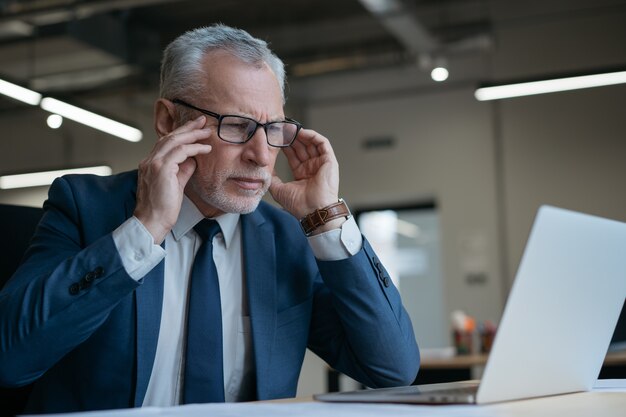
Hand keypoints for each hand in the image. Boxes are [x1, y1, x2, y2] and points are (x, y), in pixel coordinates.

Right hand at [134, 116, 211, 243]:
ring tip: (207, 131)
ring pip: (174, 140)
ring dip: (193, 134)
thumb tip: (193, 159)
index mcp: (150, 163)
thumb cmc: (163, 208)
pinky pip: (180, 152)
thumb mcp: (175, 185)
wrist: (152, 222)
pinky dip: (194, 148)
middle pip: (170, 137)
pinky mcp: (161, 169)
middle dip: (188, 127)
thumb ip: (183, 170)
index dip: (181, 134)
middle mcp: (149, 160)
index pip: (166, 143)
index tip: (195, 128)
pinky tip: (205, 148)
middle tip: (203, 120)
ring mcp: (153, 163)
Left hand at [270, 128, 339, 220]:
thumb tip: (264, 168)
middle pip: (302, 147)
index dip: (285, 145)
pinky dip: (313, 136)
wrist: (313, 211)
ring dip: (301, 135)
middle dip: (292, 137)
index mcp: (302, 174)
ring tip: (290, 128)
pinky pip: (322, 143)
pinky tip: (302, 132)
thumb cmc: (299, 205)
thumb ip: (272, 178)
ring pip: (311, 143)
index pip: (293, 155)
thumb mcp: (279, 189)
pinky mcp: (330, 161)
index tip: (275, 137)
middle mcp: (312, 167)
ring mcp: (321, 164)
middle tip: (282, 128)